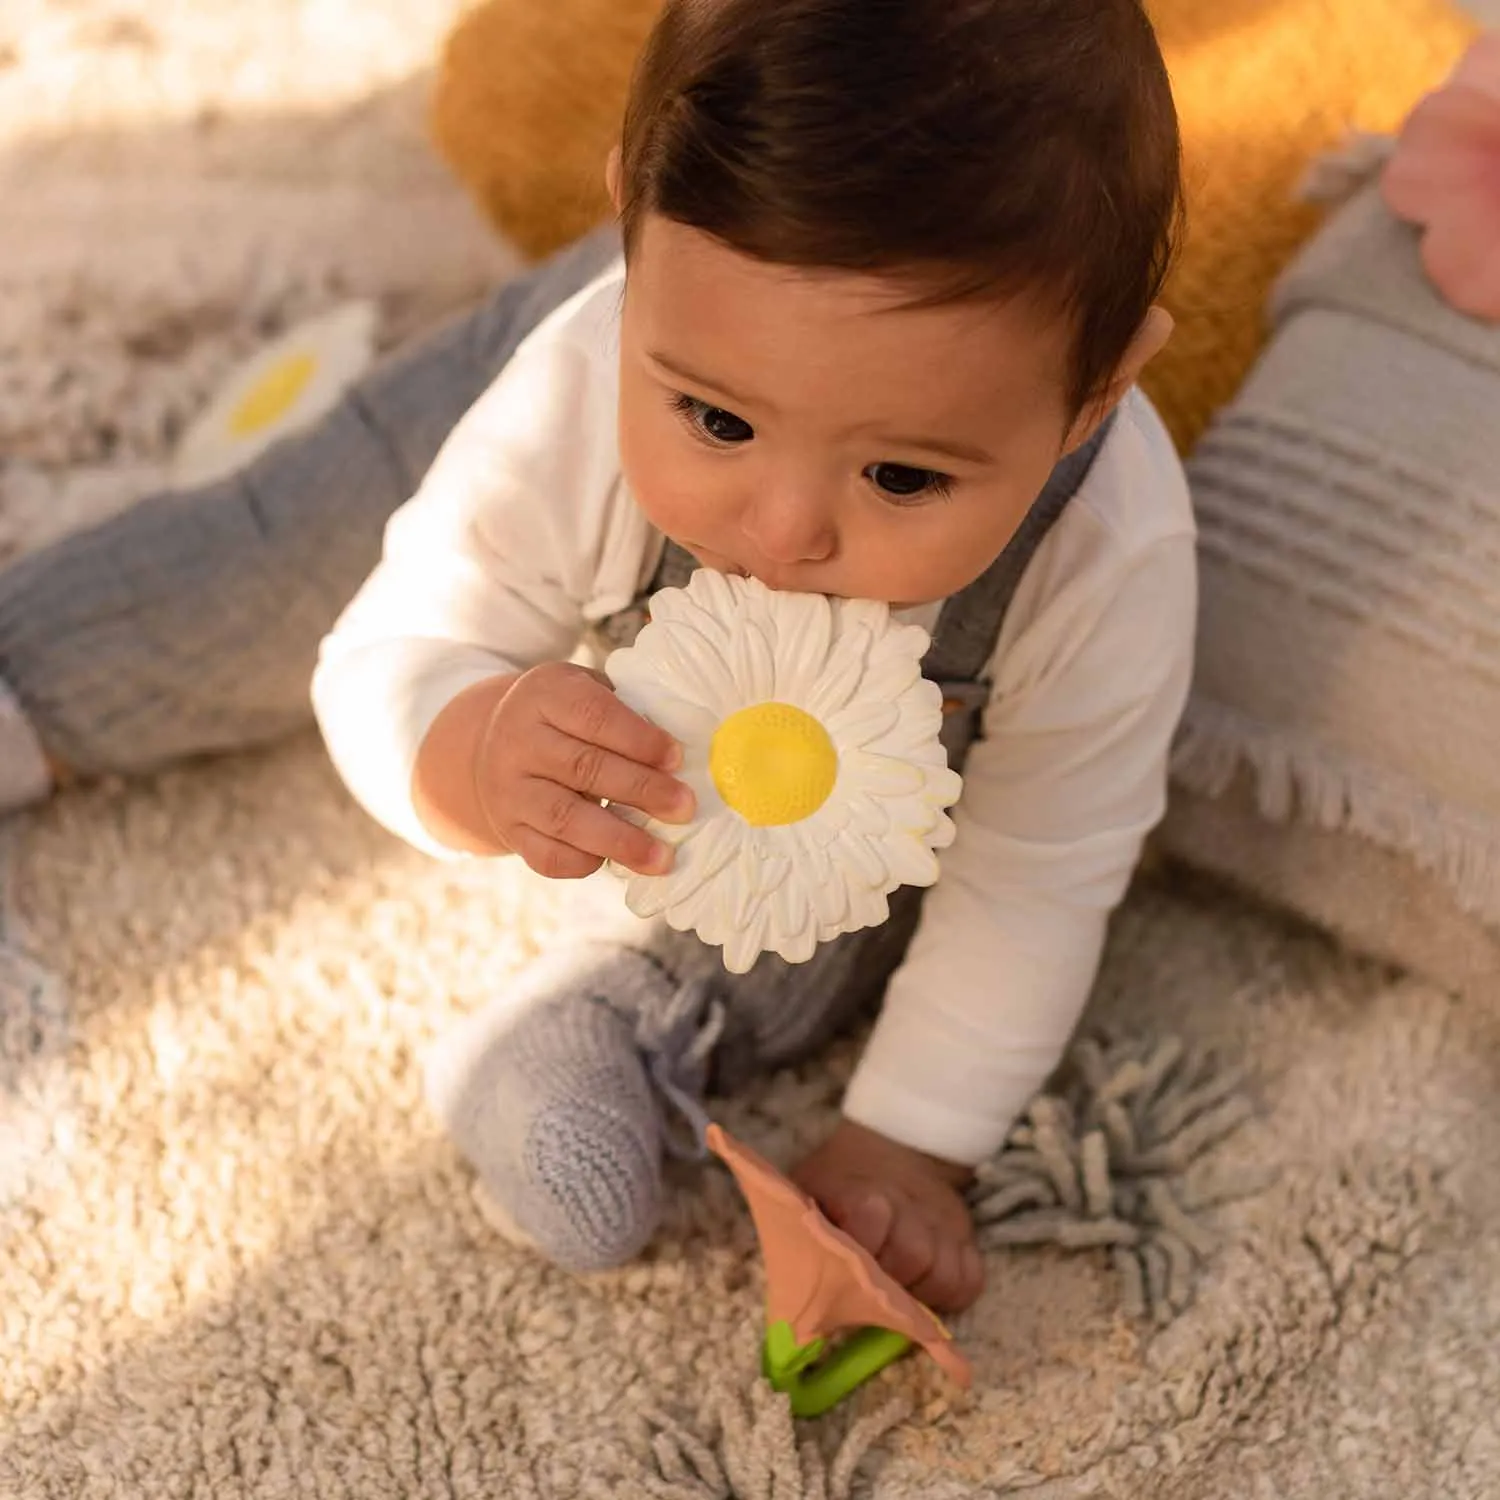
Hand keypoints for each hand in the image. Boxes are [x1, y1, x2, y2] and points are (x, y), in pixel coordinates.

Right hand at [415, 661, 695, 876]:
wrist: (487, 746)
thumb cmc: (562, 717)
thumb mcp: (583, 690)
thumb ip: (625, 712)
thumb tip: (685, 753)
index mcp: (545, 695)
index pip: (593, 715)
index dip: (638, 738)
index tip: (677, 758)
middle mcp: (518, 741)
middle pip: (584, 768)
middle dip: (642, 790)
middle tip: (685, 807)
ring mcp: (509, 790)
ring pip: (565, 818)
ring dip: (620, 840)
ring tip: (662, 857)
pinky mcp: (510, 831)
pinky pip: (546, 855)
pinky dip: (584, 862)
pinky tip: (616, 861)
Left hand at [790, 1119, 984, 1314]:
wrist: (893, 1150)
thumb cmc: (839, 1184)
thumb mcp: (809, 1192)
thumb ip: (799, 1230)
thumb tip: (787, 1293)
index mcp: (863, 1192)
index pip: (869, 1219)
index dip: (859, 1250)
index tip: (843, 1268)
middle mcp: (909, 1206)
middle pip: (911, 1257)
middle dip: (889, 1283)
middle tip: (869, 1288)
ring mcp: (942, 1224)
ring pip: (944, 1276)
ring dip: (919, 1293)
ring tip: (896, 1289)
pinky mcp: (966, 1239)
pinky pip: (970, 1283)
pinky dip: (950, 1294)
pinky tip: (925, 1288)